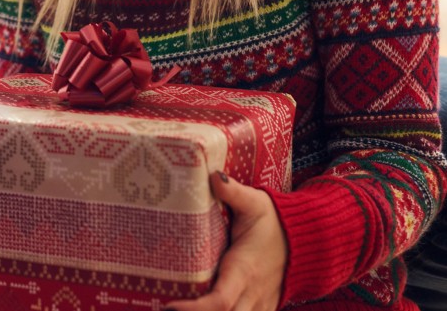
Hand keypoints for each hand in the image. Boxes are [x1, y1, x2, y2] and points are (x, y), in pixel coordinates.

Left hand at [165, 172, 287, 310]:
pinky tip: (197, 307)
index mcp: (243, 271)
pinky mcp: (259, 309)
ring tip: (178, 308)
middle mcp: (250, 295)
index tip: (170, 305)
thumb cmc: (275, 221)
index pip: (220, 301)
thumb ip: (233, 192)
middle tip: (166, 308)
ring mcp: (257, 306)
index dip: (195, 309)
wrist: (306, 240)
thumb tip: (214, 175)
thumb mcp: (255, 203)